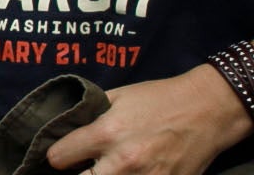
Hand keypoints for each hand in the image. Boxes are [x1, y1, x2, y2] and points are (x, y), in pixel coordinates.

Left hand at [47, 65, 253, 174]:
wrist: (207, 111)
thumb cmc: (159, 99)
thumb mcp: (116, 97)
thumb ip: (89, 115)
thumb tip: (64, 126)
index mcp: (106, 133)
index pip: (60, 157)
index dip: (57, 155)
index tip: (61, 155)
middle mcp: (124, 161)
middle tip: (81, 167)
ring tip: (106, 168)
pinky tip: (129, 173)